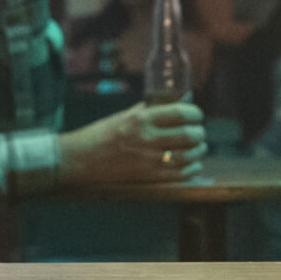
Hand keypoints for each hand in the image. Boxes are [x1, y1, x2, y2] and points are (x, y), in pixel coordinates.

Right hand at [58, 102, 205, 185]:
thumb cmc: (102, 134)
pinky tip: (193, 164)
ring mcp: (147, 159)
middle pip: (188, 135)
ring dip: (198, 152)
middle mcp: (146, 138)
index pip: (180, 113)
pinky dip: (191, 169)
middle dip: (199, 134)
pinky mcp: (147, 177)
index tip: (196, 115)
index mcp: (141, 119)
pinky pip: (178, 175)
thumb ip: (152, 110)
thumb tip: (179, 102)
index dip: (195, 114)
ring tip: (199, 148)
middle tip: (198, 133)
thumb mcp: (126, 115)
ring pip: (187, 156)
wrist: (81, 159)